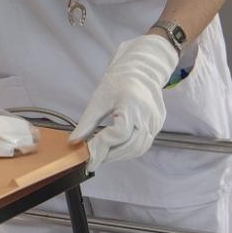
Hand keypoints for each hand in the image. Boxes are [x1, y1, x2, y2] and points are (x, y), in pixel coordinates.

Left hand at [69, 34, 177, 171]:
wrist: (140, 72)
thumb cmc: (118, 82)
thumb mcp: (98, 100)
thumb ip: (87, 123)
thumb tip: (73, 141)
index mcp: (132, 106)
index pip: (119, 134)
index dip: (103, 147)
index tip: (89, 155)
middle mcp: (147, 116)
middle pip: (130, 145)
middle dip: (111, 155)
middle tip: (94, 160)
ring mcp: (155, 122)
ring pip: (139, 148)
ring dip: (120, 156)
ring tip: (103, 157)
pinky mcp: (157, 125)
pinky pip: (144, 144)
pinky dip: (130, 150)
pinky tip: (116, 150)